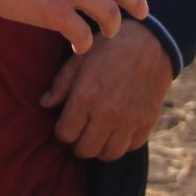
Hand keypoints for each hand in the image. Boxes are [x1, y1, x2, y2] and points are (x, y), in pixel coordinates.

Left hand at [40, 19, 174, 160]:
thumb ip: (61, 84)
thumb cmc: (110, 46)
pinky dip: (122, 144)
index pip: (65, 134)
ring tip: (96, 137)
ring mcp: (129, 120)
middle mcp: (107, 113)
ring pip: (109, 154)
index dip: (61, 132)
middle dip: (78, 145)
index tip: (64, 126)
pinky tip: (116, 132)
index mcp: (86, 97)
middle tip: (78, 135)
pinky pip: (131, 147)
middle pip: (86, 149)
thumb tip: (44, 104)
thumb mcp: (80, 58)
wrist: (151, 41)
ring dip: (99, 149)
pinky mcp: (147, 122)